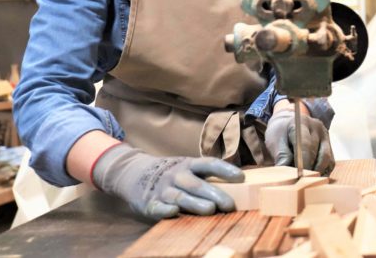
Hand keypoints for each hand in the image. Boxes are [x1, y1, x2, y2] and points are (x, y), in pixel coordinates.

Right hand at [91, 143, 242, 220]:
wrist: (135, 173)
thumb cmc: (173, 174)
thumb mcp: (188, 168)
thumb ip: (207, 177)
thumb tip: (239, 187)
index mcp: (189, 165)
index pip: (209, 164)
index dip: (225, 169)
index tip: (241, 177)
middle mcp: (177, 175)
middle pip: (197, 184)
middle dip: (214, 193)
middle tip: (229, 204)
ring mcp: (163, 189)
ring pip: (180, 196)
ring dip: (195, 203)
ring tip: (210, 209)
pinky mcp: (150, 203)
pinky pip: (158, 207)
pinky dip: (165, 210)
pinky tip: (173, 212)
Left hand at [266, 101, 334, 174]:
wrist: (289, 123)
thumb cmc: (280, 133)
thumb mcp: (274, 141)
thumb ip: (281, 156)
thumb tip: (287, 174)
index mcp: (302, 123)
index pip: (306, 145)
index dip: (303, 163)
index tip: (298, 177)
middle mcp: (317, 128)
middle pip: (318, 153)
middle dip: (309, 170)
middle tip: (300, 183)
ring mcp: (326, 136)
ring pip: (327, 159)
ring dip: (317, 172)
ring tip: (306, 181)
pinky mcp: (330, 146)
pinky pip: (330, 163)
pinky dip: (322, 172)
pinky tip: (312, 177)